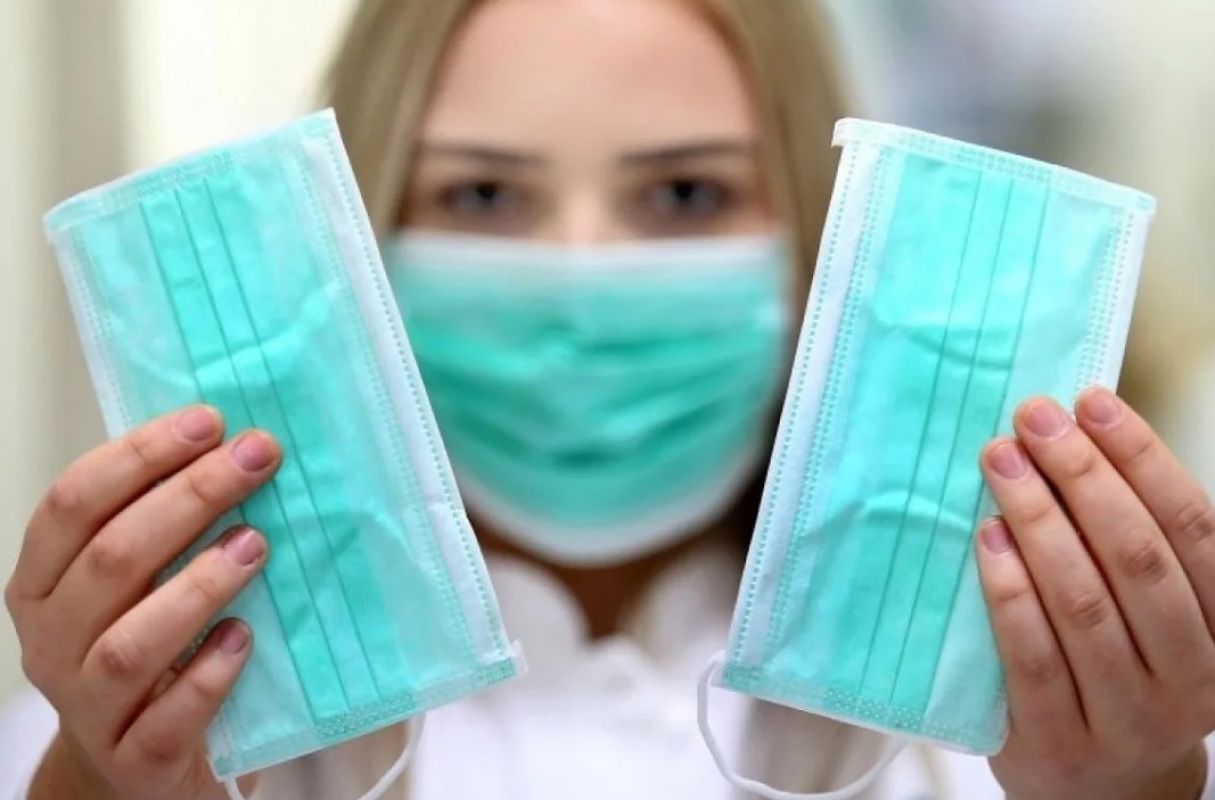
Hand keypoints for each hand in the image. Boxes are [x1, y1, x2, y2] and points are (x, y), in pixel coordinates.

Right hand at [4, 406, 279, 799]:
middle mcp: (51, 644)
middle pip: (109, 559)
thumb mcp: (138, 585)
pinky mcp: (137, 762)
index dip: (140, 455)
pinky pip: (168, 720)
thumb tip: (242, 444)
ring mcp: (89, 709)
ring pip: (128, 643)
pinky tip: (244, 638)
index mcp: (42, 585)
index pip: (74, 503)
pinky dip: (207, 676)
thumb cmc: (147, 651)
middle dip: (187, 498)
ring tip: (255, 545)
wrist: (134, 768)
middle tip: (257, 459)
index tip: (210, 420)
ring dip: (195, 586)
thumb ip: (167, 525)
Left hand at [976, 388, 1212, 799]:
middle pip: (1137, 558)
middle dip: (1082, 477)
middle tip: (1031, 420)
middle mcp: (1190, 674)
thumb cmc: (1119, 668)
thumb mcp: (1151, 611)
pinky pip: (1033, 657)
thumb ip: (1126, 540)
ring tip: (1000, 462)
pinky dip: (1009, 591)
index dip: (1141, 457)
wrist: (1101, 788)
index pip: (1191, 527)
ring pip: (1083, 604)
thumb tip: (1073, 433)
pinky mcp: (1059, 744)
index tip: (1090, 401)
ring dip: (1039, 521)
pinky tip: (986, 538)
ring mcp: (1127, 716)